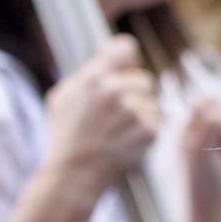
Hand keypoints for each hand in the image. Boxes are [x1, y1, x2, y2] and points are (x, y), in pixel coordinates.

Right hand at [45, 35, 159, 190]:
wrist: (75, 174)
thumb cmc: (67, 135)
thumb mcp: (65, 96)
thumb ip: (90, 71)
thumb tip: (116, 49)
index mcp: (94, 78)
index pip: (125, 48)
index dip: (126, 59)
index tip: (124, 69)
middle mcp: (115, 91)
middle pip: (143, 79)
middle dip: (133, 94)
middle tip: (114, 115)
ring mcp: (134, 111)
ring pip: (151, 101)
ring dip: (140, 114)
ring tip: (117, 131)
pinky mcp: (148, 130)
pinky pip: (156, 121)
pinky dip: (145, 131)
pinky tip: (125, 141)